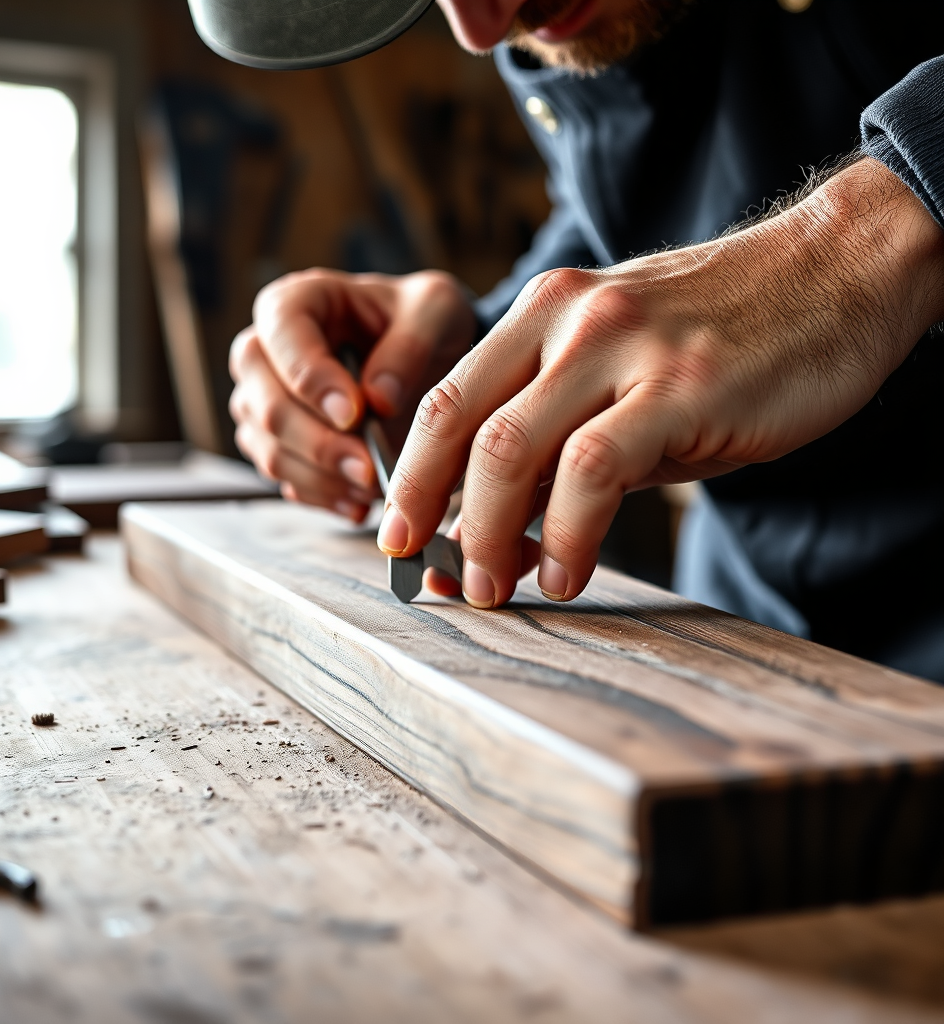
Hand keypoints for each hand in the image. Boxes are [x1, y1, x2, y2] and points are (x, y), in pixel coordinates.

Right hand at [229, 268, 475, 521]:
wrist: (428, 357)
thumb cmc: (421, 321)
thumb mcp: (435, 310)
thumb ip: (411, 345)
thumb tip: (378, 399)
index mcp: (294, 303)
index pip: (281, 336)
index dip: (312, 380)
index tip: (355, 413)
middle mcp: (264, 353)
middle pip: (264, 404)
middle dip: (317, 444)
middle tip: (368, 466)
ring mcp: (263, 404)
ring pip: (270, 451)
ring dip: (322, 478)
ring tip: (373, 486)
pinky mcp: (276, 446)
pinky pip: (286, 481)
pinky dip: (324, 497)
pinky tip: (362, 502)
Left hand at [380, 158, 943, 604]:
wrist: (837, 273)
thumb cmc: (726, 334)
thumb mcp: (626, 367)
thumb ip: (566, 432)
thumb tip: (511, 521)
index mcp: (543, 314)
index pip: (447, 400)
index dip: (412, 475)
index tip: (402, 534)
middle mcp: (568, 321)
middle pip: (458, 426)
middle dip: (429, 511)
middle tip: (433, 575)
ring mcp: (622, 349)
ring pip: (511, 450)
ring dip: (489, 534)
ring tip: (493, 588)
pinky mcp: (679, 386)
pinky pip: (593, 469)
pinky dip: (567, 533)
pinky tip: (566, 573)